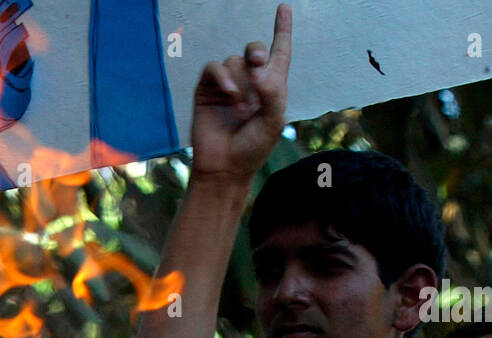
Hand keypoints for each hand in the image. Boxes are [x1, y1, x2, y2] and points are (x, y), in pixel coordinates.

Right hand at [189, 4, 291, 181]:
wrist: (224, 168)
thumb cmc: (253, 148)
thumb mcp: (273, 120)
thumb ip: (272, 91)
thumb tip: (256, 69)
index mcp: (271, 87)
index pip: (279, 51)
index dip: (282, 29)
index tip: (284, 7)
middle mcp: (249, 82)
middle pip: (253, 50)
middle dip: (256, 52)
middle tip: (257, 64)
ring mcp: (227, 85)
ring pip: (234, 61)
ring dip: (240, 83)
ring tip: (241, 110)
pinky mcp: (207, 90)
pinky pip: (214, 68)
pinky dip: (223, 78)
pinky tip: (228, 95)